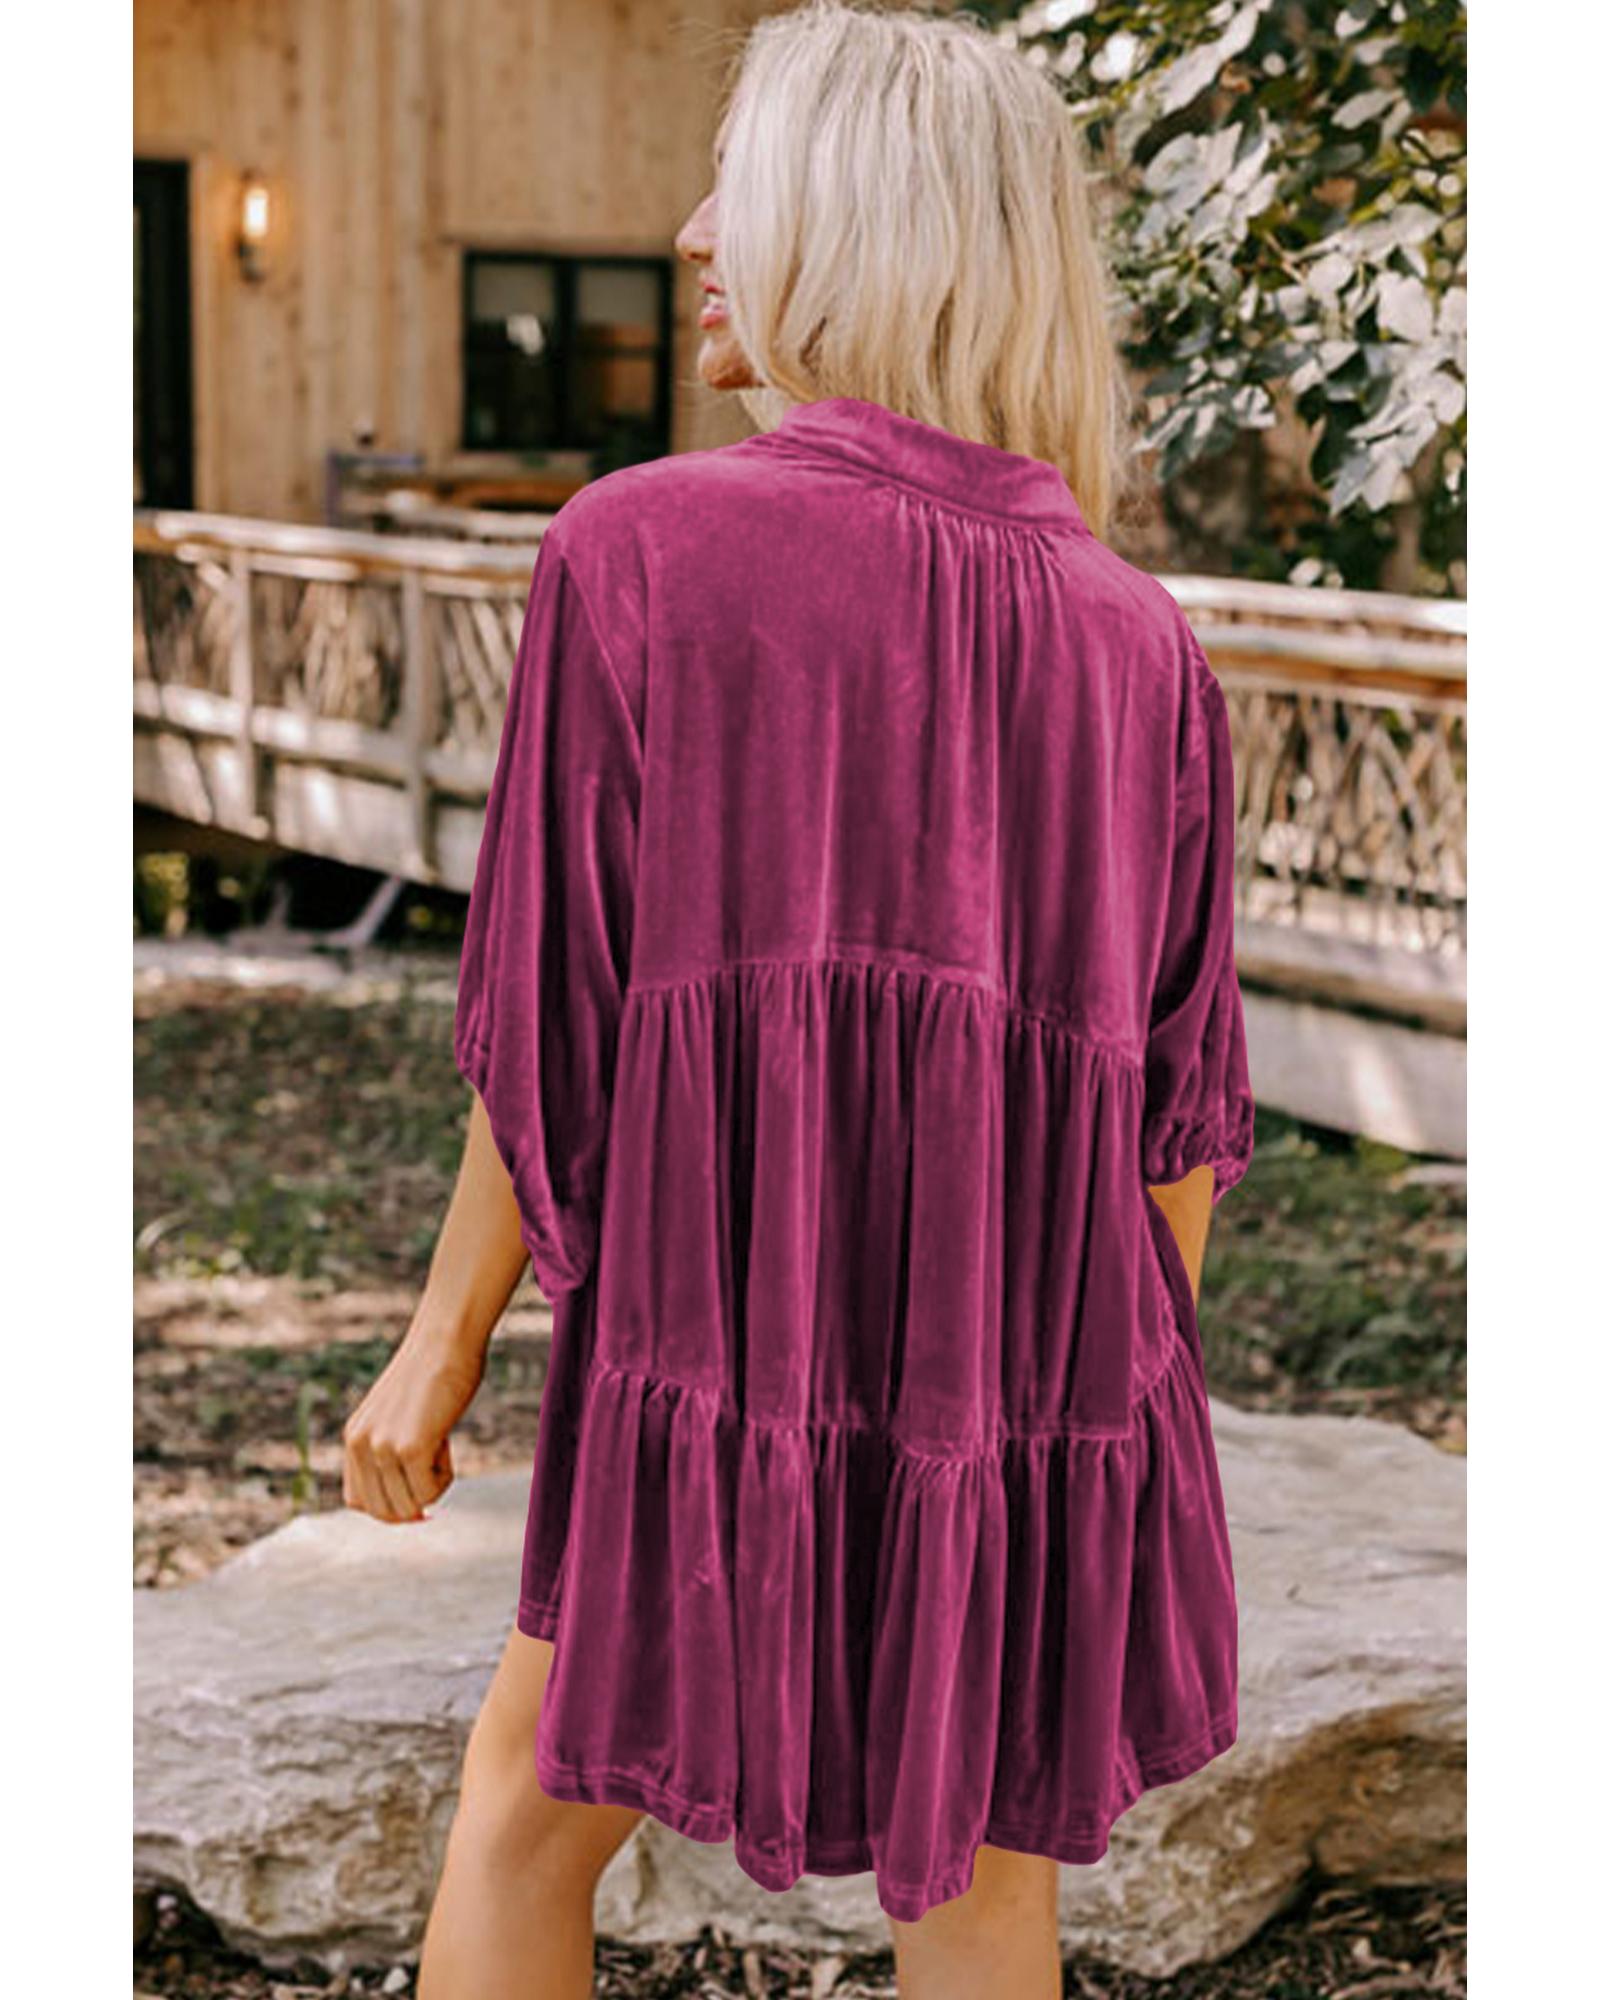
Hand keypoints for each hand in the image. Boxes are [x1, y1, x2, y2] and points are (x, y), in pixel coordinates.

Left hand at [342, 1329, 484, 1523]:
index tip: (419, 1496)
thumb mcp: (399, 1417)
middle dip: (415, 1504)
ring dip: (433, 1488)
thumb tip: (415, 1508)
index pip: (358, 1501)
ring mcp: (382, 1447)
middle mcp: (360, 1445)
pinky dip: (445, 1478)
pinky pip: (429, 1492)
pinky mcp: (409, 1447)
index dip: (391, 1506)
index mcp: (354, 1438)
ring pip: (408, 1507)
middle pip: (383, 1512)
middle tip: (436, 1470)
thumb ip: (392, 1451)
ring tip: (441, 1447)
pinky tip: (447, 1441)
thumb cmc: (434, 1373)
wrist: (445, 1340)